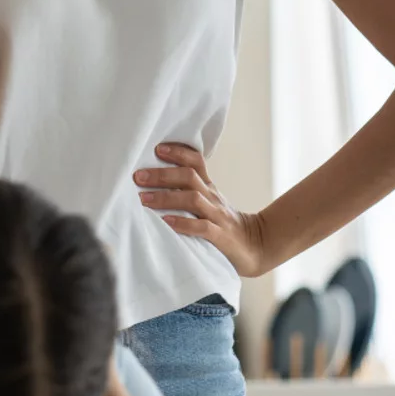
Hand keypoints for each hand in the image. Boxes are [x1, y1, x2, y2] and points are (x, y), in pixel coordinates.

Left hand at [134, 144, 265, 277]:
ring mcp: (217, 216)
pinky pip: (202, 227)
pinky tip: (166, 222)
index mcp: (209, 188)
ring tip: (143, 199)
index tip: (157, 148)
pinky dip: (183, 224)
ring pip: (193, 200)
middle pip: (189, 177)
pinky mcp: (221, 237)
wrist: (256, 246)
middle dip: (162, 175)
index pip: (197, 161)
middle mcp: (212, 198)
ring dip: (166, 198)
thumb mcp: (208, 202)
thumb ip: (187, 191)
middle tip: (138, 176)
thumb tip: (151, 182)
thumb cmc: (223, 224)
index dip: (178, 152)